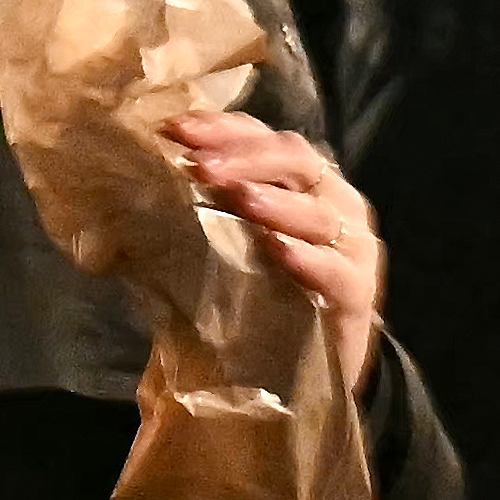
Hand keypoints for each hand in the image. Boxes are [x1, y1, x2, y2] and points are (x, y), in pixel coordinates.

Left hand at [173, 108, 385, 393]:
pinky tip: (277, 250)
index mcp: (299, 180)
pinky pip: (335, 270)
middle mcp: (332, 201)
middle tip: (198, 165)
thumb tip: (142, 178)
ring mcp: (351, 246)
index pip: (263, 137)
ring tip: (237, 196)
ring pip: (318, 211)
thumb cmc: (260, 296)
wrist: (302, 372)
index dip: (221, 127)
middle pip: (295, 159)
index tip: (173, 129)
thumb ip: (205, 207)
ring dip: (275, 201)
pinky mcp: (357, 294)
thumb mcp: (230, 244)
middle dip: (244, 157)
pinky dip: (306, 257)